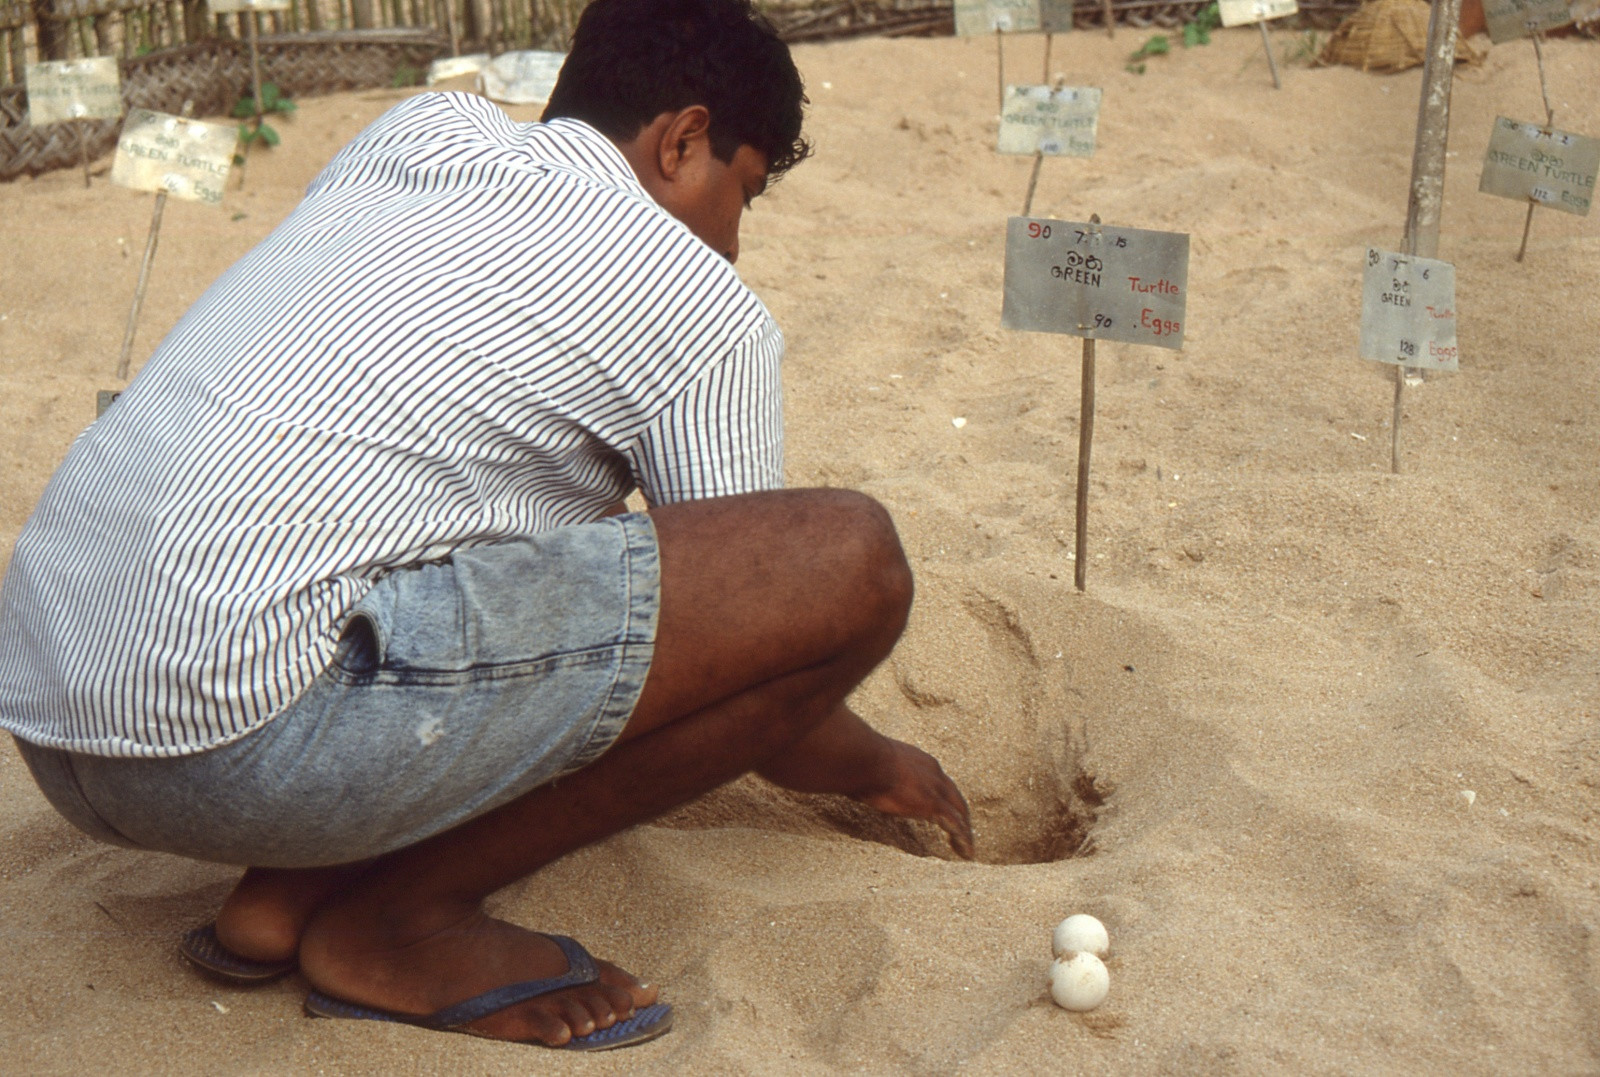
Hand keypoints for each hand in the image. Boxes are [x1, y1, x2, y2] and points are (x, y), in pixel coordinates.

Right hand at [855, 738, 974, 859]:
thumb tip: (867, 784)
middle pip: (955, 797)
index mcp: (922, 762)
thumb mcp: (876, 767)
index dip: (945, 798)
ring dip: (965, 831)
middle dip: (961, 815)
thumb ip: (881, 776)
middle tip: (964, 832)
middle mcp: (934, 773)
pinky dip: (962, 838)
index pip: (940, 782)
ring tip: (967, 848)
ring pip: (959, 812)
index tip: (945, 811)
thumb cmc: (862, 761)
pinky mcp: (933, 804)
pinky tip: (965, 852)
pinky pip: (955, 824)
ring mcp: (936, 788)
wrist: (866, 760)